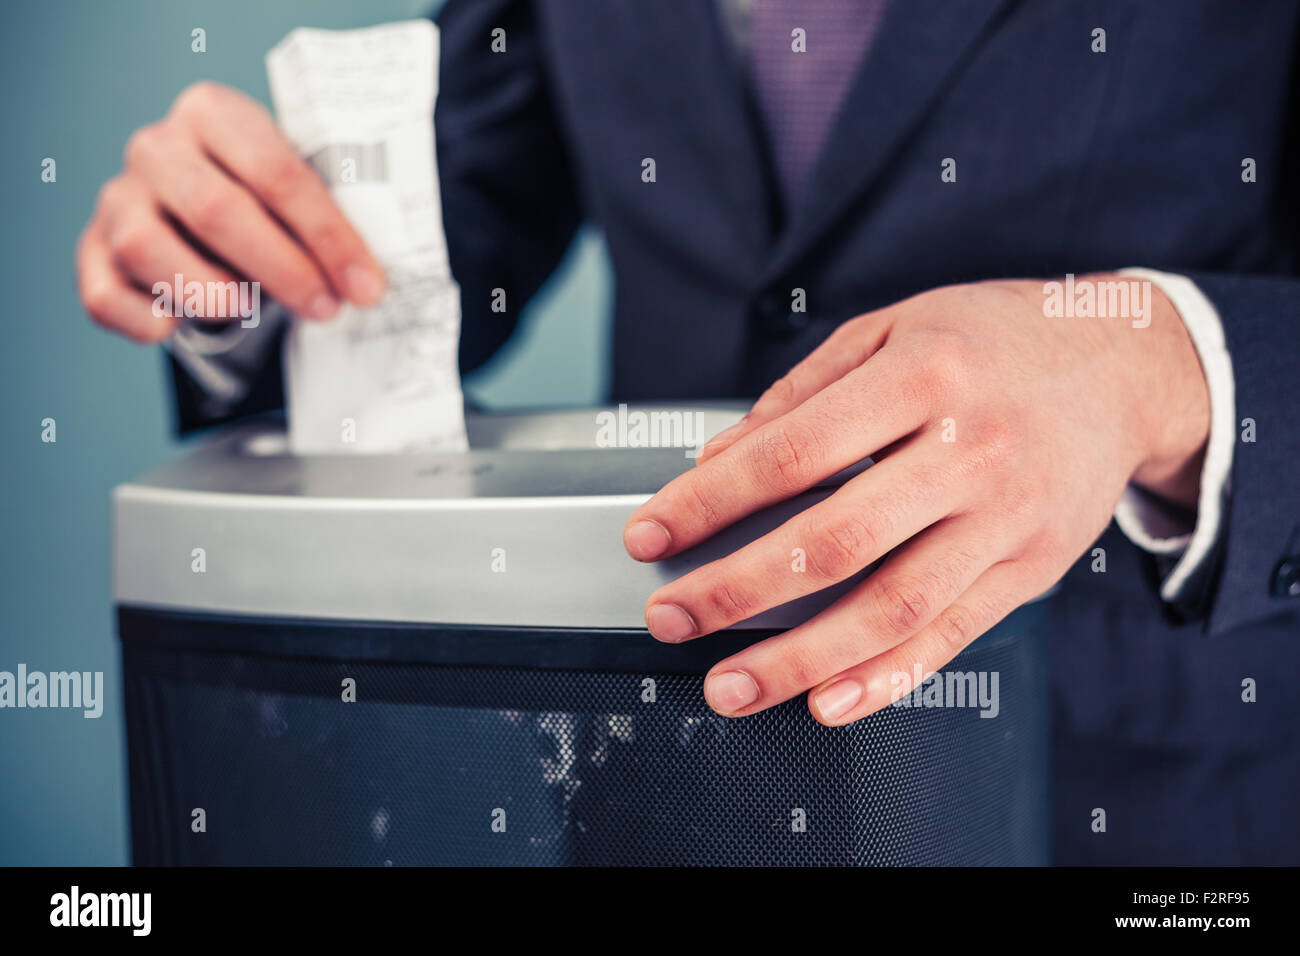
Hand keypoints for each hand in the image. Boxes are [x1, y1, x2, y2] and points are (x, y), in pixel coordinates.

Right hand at [76, 81, 384, 341]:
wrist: (201, 210)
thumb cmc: (263, 200)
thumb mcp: (299, 189)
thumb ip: (329, 216)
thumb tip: (367, 278)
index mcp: (214, 113)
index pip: (277, 174)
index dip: (328, 237)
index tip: (366, 287)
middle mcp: (157, 148)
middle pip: (217, 211)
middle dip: (283, 271)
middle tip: (326, 308)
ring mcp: (118, 198)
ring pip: (148, 249)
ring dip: (214, 294)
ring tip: (252, 308)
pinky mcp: (91, 252)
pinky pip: (107, 298)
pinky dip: (151, 322)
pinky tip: (185, 323)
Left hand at [623, 277, 1209, 723]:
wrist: (1123, 365)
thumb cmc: (993, 340)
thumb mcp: (892, 328)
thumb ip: (801, 395)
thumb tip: (718, 461)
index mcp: (922, 377)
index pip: (789, 455)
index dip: (708, 503)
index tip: (650, 534)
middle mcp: (968, 452)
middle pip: (833, 542)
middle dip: (735, 589)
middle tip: (669, 616)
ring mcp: (1005, 519)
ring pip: (891, 608)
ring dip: (800, 659)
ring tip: (730, 685)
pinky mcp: (1030, 569)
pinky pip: (952, 637)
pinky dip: (887, 679)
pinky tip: (829, 701)